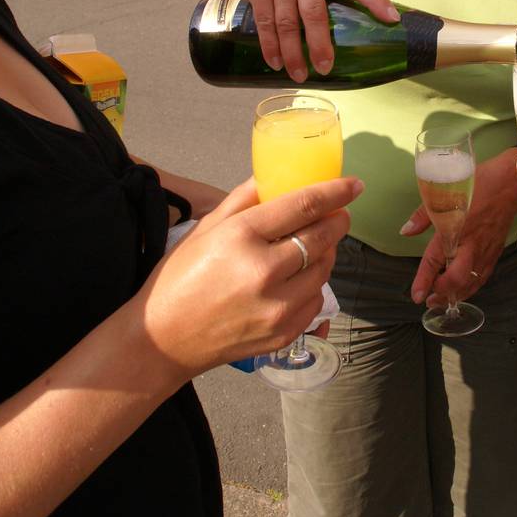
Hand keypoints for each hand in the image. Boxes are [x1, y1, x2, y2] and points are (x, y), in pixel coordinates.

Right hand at [138, 175, 361, 374]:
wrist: (163, 340)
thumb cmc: (178, 279)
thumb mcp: (205, 229)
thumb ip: (243, 199)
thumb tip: (274, 176)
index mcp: (241, 237)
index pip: (303, 206)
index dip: (335, 191)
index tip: (353, 184)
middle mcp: (263, 272)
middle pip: (322, 236)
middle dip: (338, 220)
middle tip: (340, 213)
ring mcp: (277, 307)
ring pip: (324, 269)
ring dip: (327, 252)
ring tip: (314, 245)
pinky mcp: (284, 333)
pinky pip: (316, 300)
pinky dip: (313, 285)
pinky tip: (297, 279)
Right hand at [240, 0, 398, 80]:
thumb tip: (362, 28)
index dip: (375, 0)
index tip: (393, 19)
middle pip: (314, 13)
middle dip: (320, 43)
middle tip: (325, 68)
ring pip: (286, 23)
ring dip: (292, 52)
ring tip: (299, 75)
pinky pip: (265, 23)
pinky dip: (270, 46)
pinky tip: (276, 63)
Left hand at [402, 150, 516, 304]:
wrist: (511, 183)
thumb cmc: (478, 183)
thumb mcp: (445, 193)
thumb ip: (423, 215)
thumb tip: (406, 231)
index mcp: (455, 229)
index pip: (435, 260)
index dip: (424, 280)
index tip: (416, 295)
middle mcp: (471, 244)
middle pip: (456, 279)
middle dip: (442, 293)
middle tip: (430, 300)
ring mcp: (486, 250)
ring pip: (472, 282)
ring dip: (457, 294)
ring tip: (443, 300)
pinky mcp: (496, 251)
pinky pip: (484, 276)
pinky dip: (473, 287)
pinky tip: (465, 288)